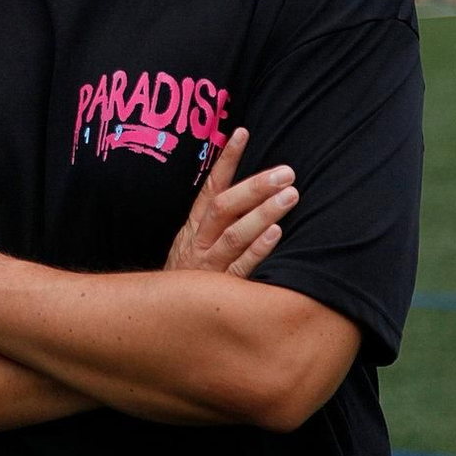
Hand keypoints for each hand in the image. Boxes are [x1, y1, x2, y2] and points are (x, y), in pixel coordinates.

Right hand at [163, 128, 296, 277]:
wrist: (165, 323)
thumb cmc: (191, 279)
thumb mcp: (194, 246)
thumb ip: (216, 222)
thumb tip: (249, 191)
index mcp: (193, 228)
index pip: (210, 187)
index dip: (225, 160)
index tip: (242, 132)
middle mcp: (199, 243)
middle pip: (224, 207)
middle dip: (255, 187)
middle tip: (286, 172)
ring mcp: (209, 267)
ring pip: (234, 234)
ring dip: (263, 213)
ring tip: (291, 195)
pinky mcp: (221, 292)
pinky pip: (240, 268)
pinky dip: (257, 250)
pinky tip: (276, 234)